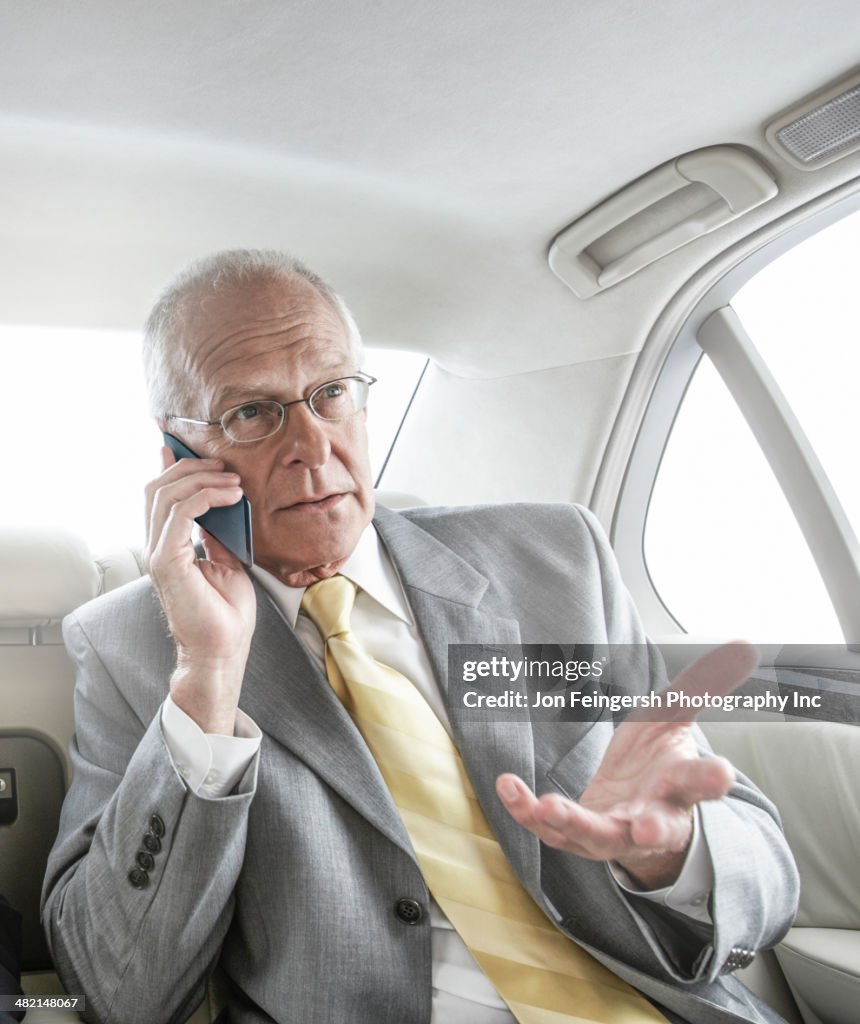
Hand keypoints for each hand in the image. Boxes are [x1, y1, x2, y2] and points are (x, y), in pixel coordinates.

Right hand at [145, 447, 256, 732]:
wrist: (222, 651)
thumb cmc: (225, 614)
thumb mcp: (226, 560)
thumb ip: (217, 531)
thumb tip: (221, 502)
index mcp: (167, 545)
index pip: (159, 495)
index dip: (172, 466)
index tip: (197, 448)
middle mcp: (156, 546)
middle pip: (158, 488)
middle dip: (191, 467)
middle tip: (225, 465)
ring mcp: (158, 553)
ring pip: (166, 494)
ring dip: (202, 478)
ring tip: (233, 480)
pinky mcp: (168, 561)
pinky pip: (181, 513)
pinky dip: (207, 496)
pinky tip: (232, 496)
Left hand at [496, 641, 757, 888]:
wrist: (637, 813)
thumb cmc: (659, 764)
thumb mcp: (676, 721)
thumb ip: (698, 687)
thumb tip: (741, 646)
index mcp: (680, 787)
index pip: (700, 783)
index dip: (711, 779)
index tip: (721, 772)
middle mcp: (651, 817)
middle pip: (656, 826)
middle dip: (651, 828)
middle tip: (646, 829)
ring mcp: (614, 832)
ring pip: (597, 836)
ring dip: (573, 823)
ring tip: (548, 806)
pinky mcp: (578, 837)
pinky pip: (550, 829)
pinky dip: (527, 811)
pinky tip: (508, 786)